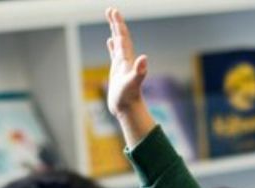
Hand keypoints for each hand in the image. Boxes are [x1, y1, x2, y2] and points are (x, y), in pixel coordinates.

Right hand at [104, 7, 157, 146]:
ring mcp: (122, 65)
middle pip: (121, 37)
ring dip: (115, 32)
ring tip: (112, 20)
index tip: (113, 11)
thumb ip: (139, 71)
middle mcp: (126, 60)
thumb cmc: (129, 98)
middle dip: (116, 23)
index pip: (123, 38)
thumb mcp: (133, 83)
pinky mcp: (118, 72)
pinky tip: (110, 41)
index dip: (118, 24)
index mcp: (128, 59)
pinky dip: (112, 46)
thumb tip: (144, 58)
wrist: (128, 110)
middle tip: (110, 10)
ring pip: (118, 44)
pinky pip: (114, 54)